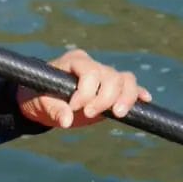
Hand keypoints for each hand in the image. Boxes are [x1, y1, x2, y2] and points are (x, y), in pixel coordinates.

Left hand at [16, 49, 151, 128]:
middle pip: (112, 77)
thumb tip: (67, 120)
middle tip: (88, 114)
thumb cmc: (38, 98)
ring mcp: (104, 76)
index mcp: (74, 61)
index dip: (86, 92)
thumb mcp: (40, 104)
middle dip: (104, 99)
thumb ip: (53, 110)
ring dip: (125, 98)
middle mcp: (92, 65)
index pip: (91, 72)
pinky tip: (145, 102)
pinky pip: (130, 87)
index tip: (73, 108)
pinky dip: (137, 95)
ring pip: (126, 80)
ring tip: (117, 114)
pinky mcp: (112, 90)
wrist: (42, 102)